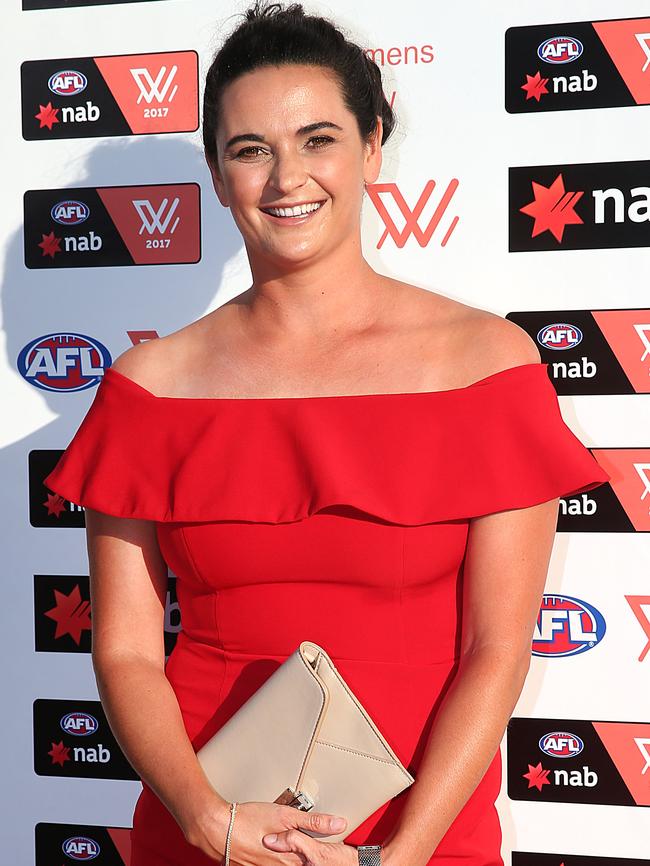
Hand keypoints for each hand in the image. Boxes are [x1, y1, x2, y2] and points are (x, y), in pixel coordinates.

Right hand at [183, 799, 349, 864]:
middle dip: (306, 857)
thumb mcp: (285, 815)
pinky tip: (268, 849)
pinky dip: (272, 859)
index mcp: (290, 858)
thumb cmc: (249, 819)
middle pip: (299, 864)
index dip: (323, 857)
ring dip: (289, 857)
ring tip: (285, 846)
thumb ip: (314, 822)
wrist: (215, 827)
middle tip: (313, 849)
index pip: (314, 862)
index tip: (334, 853)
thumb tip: (339, 824)